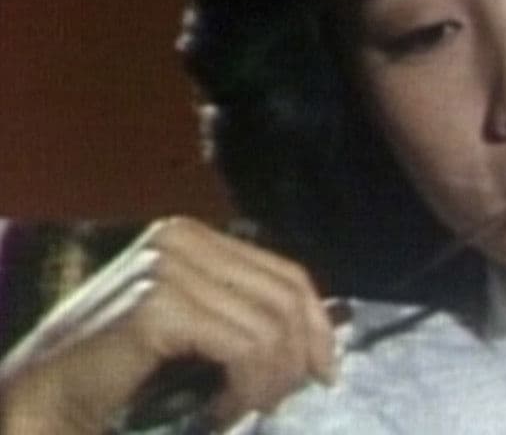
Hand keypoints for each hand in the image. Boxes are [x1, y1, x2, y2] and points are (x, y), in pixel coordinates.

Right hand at [0, 217, 334, 433]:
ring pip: (270, 324)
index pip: (285, 272)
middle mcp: (180, 238)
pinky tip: (225, 408)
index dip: (317, 325)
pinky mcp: (158, 305)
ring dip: (270, 379)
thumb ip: (243, 314)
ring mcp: (167, 267)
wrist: (41, 403)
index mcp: (192, 235)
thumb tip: (317, 334)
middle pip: (285, 295)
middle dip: (300, 355)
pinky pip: (242, 346)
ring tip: (246, 408)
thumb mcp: (197, 330)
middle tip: (284, 400)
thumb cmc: (116, 373)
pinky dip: (247, 385)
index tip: (326, 370)